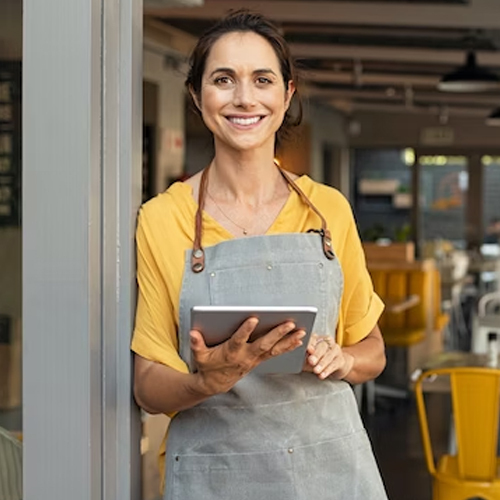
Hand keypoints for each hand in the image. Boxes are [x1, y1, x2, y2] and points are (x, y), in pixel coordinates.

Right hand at [190, 318, 305, 394]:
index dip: (246, 330)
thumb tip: (193, 333)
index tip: (253, 318)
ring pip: (274, 349)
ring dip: (288, 340)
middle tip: (290, 323)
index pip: (239, 339)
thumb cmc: (208, 365)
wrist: (215, 384)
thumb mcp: (199, 355)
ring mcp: (254, 359)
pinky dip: (288, 346)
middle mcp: (246, 356)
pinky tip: (299, 339)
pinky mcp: (259, 360)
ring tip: (301, 331)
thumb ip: (197, 344)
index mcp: (231, 352)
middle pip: (264, 344)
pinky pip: (276, 353)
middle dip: (277, 333)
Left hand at [303, 333, 353, 379]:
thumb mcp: (307, 358)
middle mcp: (327, 342)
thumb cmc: (317, 360)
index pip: (313, 338)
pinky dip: (327, 370)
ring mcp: (335, 350)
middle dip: (316, 354)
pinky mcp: (341, 359)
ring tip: (316, 371)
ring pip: (329, 355)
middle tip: (311, 361)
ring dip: (322, 364)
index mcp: (317, 338)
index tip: (307, 349)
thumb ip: (302, 356)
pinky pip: (334, 364)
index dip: (310, 343)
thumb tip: (294, 358)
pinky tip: (322, 375)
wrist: (334, 366)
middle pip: (322, 346)